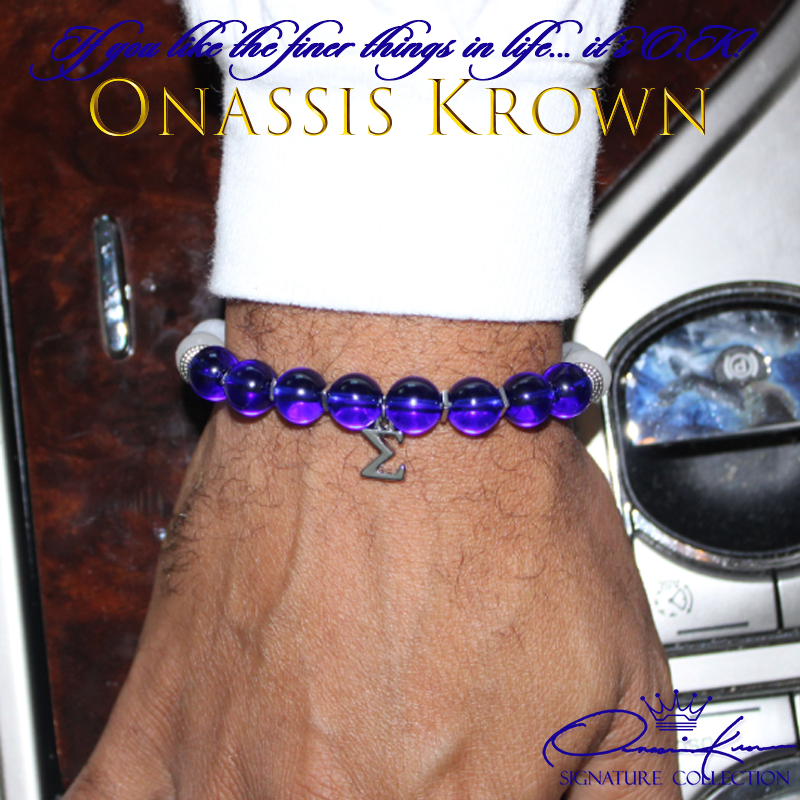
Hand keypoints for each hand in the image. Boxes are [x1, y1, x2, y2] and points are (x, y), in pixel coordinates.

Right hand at [64, 305, 677, 799]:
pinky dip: (174, 795)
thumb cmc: (500, 513)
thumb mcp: (626, 682)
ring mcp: (224, 783)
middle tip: (410, 745)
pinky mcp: (153, 728)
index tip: (465, 780)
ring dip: (299, 790)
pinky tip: (217, 773)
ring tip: (336, 735)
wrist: (392, 402)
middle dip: (399, 785)